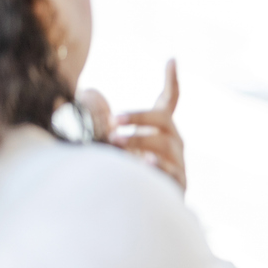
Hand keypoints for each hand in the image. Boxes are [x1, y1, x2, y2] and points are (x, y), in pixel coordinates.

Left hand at [92, 59, 185, 190]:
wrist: (147, 207)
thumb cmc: (131, 168)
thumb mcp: (118, 142)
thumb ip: (105, 120)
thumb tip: (88, 93)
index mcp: (162, 129)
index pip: (170, 101)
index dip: (171, 80)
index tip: (171, 60)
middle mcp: (174, 141)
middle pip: (163, 120)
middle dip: (138, 117)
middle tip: (113, 121)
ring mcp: (179, 160)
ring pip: (165, 144)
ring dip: (139, 141)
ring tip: (114, 143)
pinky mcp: (179, 181)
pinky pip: (172, 170)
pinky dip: (158, 166)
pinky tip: (144, 163)